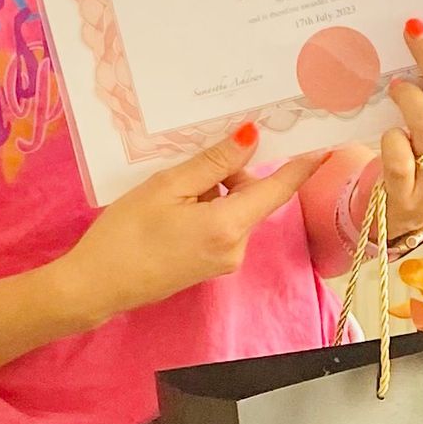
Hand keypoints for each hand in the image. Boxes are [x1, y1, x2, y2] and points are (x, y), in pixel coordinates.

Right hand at [55, 124, 328, 329]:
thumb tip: (251, 137)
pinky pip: (221, 228)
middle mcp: (236, 247)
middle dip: (233, 173)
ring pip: (235, 212)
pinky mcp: (210, 267)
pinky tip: (172, 209)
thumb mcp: (167, 187)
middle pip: (252, 197)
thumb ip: (214, 163)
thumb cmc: (125, 234)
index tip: (326, 144)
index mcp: (229, 225)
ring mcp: (224, 261)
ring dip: (215, 192)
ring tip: (172, 190)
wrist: (96, 286)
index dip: (303, 165)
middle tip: (196, 159)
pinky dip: (207, 210)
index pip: (279, 189)